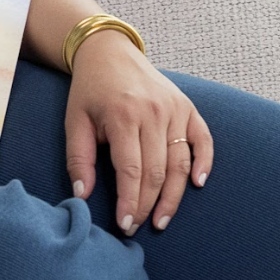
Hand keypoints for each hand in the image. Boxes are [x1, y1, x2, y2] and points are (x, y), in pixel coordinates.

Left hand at [65, 33, 214, 234]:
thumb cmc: (90, 91)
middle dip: (149, 205)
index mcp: (123, 116)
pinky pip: (203, 140)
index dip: (130, 202)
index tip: (125, 225)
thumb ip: (78, 159)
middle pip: (157, 172)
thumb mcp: (75, 122)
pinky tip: (197, 184)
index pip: (131, 171)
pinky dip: (204, 163)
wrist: (110, 53)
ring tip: (162, 220)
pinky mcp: (188, 107)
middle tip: (139, 226)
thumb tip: (81, 196)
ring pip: (181, 162)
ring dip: (174, 196)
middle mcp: (153, 113)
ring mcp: (174, 109)